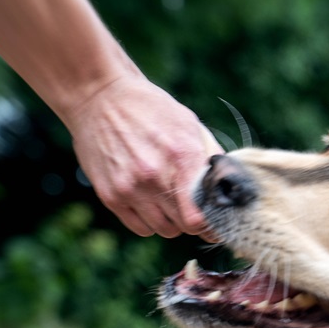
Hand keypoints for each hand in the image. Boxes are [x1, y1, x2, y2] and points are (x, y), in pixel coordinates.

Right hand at [64, 73, 220, 239]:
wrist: (100, 97)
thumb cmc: (151, 110)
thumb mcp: (189, 124)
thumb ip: (211, 157)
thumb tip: (229, 186)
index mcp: (181, 157)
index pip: (199, 216)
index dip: (211, 223)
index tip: (215, 220)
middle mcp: (153, 177)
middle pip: (184, 226)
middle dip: (194, 220)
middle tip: (193, 207)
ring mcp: (129, 188)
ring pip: (163, 230)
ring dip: (172, 221)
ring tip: (169, 200)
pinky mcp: (110, 195)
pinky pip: (140, 228)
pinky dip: (149, 221)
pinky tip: (150, 202)